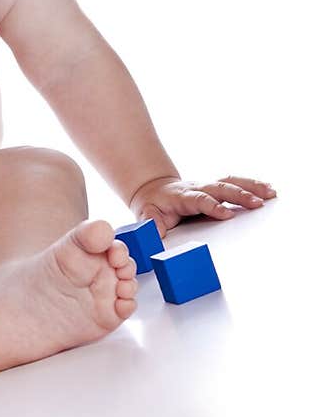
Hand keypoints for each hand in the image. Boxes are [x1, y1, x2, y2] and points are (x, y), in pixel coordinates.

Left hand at [129, 174, 276, 237]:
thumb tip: (156, 235)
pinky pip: (234, 182)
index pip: (200, 199)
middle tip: (257, 203)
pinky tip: (267, 189)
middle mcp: (196, 188)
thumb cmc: (153, 205)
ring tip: (270, 193)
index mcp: (182, 197)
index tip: (227, 215)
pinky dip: (252, 184)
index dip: (213, 206)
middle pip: (220, 188)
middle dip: (239, 195)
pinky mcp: (214, 187)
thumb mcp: (146, 215)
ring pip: (230, 182)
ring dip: (251, 187)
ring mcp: (207, 186)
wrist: (153, 189)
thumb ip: (151, 225)